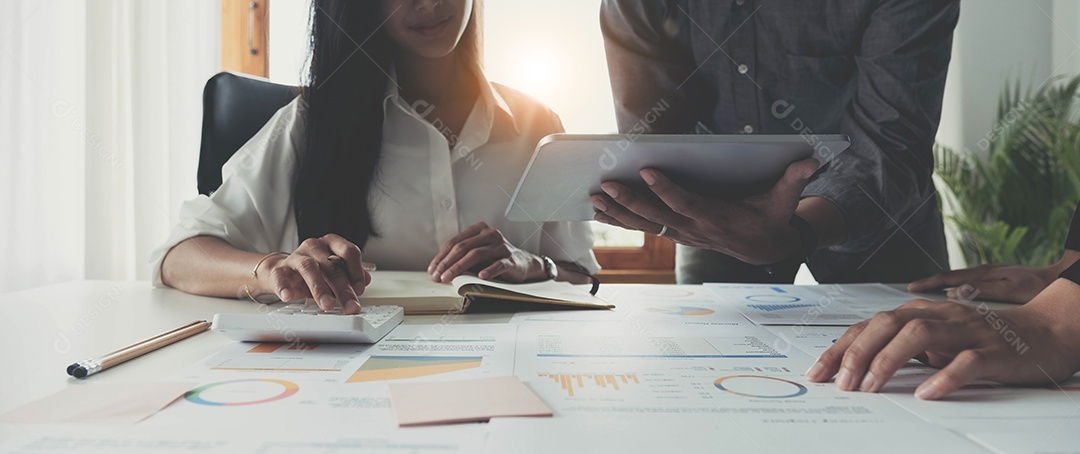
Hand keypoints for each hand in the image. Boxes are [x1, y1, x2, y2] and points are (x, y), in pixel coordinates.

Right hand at [258, 234, 370, 313]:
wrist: (283, 273)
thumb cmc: (315, 272)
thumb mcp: (335, 272)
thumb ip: (351, 275)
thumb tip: (366, 280)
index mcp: (332, 243)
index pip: (349, 251)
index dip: (356, 271)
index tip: (359, 289)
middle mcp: (315, 246)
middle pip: (332, 266)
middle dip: (343, 289)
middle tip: (350, 306)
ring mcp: (296, 256)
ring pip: (309, 268)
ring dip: (319, 288)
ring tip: (327, 304)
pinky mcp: (280, 268)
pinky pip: (280, 275)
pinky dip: (284, 286)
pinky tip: (288, 296)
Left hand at [428, 222, 544, 282]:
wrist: (523, 263)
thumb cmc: (496, 258)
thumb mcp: (477, 254)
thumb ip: (461, 257)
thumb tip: (439, 269)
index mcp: (479, 230)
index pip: (455, 242)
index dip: (441, 256)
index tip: (432, 269)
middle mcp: (490, 234)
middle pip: (463, 247)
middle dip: (447, 263)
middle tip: (438, 276)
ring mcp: (501, 246)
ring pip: (476, 254)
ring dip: (459, 267)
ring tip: (449, 278)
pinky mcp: (511, 259)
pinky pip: (498, 264)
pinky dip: (489, 270)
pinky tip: (481, 276)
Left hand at [590, 158, 818, 264]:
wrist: (764, 249)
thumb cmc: (770, 219)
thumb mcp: (784, 202)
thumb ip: (794, 180)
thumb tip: (812, 162)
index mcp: (716, 217)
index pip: (686, 203)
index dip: (665, 189)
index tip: (647, 171)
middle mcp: (694, 228)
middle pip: (656, 215)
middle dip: (629, 201)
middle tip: (605, 185)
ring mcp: (683, 233)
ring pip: (645, 224)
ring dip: (618, 212)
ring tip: (594, 199)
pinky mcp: (676, 233)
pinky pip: (645, 227)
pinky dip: (623, 219)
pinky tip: (601, 210)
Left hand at [805, 296, 1079, 399]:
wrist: (1041, 331)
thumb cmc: (980, 338)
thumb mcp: (933, 340)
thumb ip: (899, 348)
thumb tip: (855, 369)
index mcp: (918, 313)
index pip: (868, 326)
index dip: (840, 349)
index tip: (818, 373)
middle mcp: (937, 316)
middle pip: (886, 324)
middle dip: (858, 353)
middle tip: (842, 385)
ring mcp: (964, 331)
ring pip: (919, 334)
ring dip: (889, 360)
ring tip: (871, 387)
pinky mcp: (992, 350)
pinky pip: (966, 361)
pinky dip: (944, 376)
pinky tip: (926, 393)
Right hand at [908, 264, 1057, 303]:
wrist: (1065, 277)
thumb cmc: (1041, 286)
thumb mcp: (1012, 290)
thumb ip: (982, 291)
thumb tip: (952, 293)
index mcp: (985, 274)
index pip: (948, 278)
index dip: (928, 285)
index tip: (910, 290)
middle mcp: (985, 272)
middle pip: (950, 277)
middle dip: (928, 284)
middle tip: (909, 291)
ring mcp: (992, 275)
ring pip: (959, 280)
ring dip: (940, 286)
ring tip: (924, 294)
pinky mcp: (999, 279)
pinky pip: (970, 283)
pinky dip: (956, 289)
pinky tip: (954, 297)